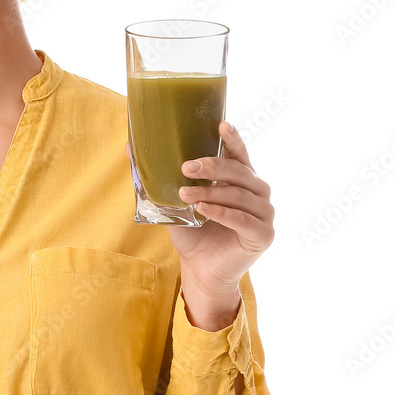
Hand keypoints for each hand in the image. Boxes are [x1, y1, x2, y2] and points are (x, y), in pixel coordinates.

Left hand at [168, 121, 274, 327]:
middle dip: (212, 166)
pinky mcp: (263, 235)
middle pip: (239, 172)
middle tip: (186, 166)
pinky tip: (203, 209)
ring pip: (239, 194)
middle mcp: (258, 193)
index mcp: (242, 180)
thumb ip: (159, 177)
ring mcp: (264, 214)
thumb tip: (130, 148)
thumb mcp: (172, 201)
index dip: (233, 139)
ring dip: (211, 191)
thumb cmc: (192, 233)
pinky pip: (243, 219)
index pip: (239, 154)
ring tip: (185, 194)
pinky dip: (222, 212)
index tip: (220, 125)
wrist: (200, 270)